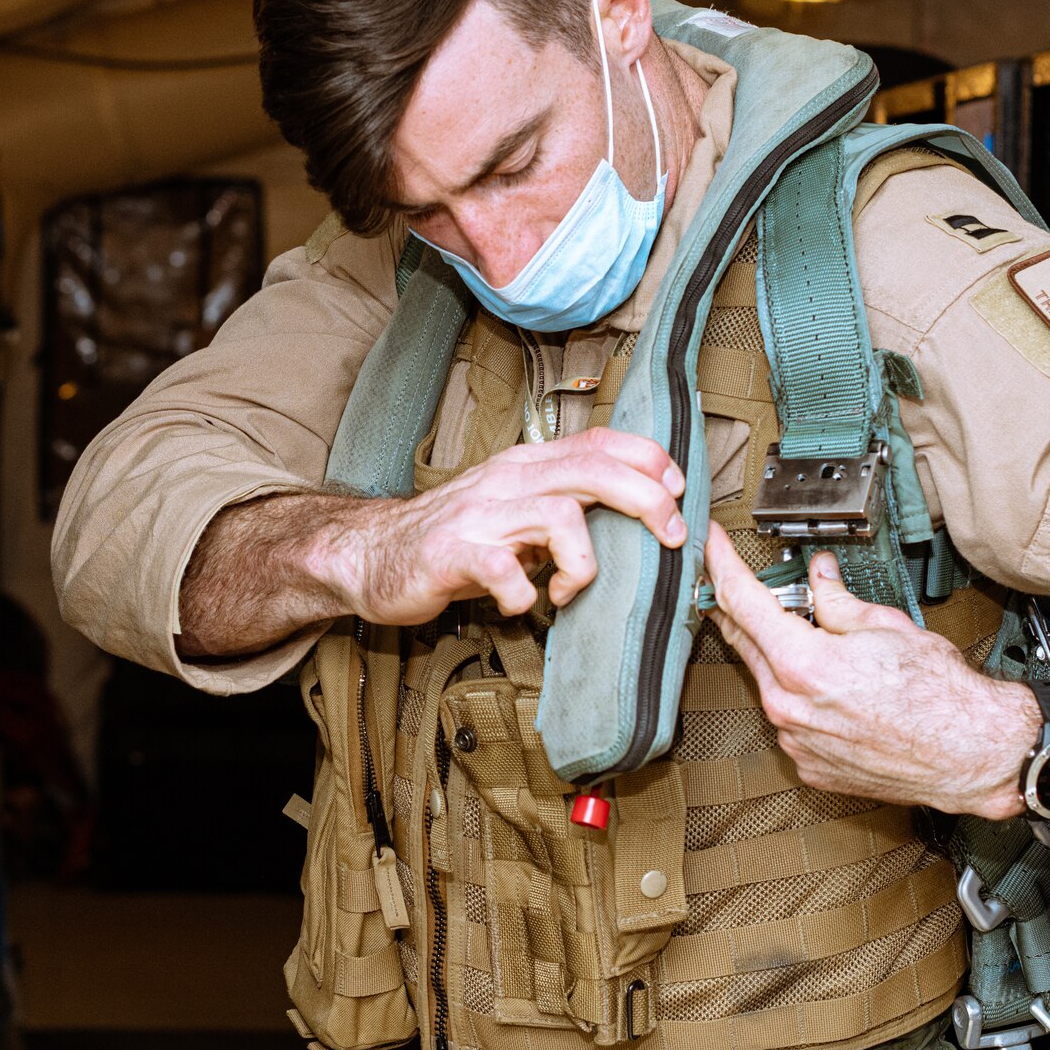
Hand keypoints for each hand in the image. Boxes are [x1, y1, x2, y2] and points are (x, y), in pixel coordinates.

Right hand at [317, 427, 686, 624]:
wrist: (371, 555)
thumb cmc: (453, 537)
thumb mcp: (515, 509)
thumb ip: (564, 506)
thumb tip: (631, 516)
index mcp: (526, 467)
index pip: (598, 442)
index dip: (648, 459)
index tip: (678, 489)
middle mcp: (507, 482)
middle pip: (593, 471)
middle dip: (646, 500)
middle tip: (669, 537)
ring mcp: (480, 517)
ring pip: (559, 516)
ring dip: (584, 562)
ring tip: (571, 591)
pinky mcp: (452, 556)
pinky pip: (503, 572)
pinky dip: (525, 595)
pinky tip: (525, 606)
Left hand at [703, 527, 1037, 817]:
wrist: (972, 755)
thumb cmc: (941, 696)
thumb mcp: (886, 625)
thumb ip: (838, 600)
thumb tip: (819, 578)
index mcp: (802, 663)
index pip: (742, 602)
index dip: (722, 565)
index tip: (711, 546)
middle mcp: (789, 706)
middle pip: (744, 642)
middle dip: (742, 609)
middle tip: (744, 584)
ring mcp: (796, 740)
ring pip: (767, 683)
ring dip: (777, 656)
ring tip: (813, 639)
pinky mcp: (809, 764)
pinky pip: (789, 719)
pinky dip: (799, 697)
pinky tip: (832, 688)